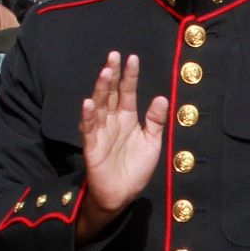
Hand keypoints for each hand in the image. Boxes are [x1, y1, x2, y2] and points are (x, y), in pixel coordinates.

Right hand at [72, 53, 167, 238]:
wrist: (122, 194)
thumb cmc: (135, 168)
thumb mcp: (152, 143)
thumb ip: (155, 121)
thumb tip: (161, 97)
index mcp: (127, 118)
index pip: (127, 92)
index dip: (129, 76)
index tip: (132, 58)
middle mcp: (112, 121)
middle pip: (111, 94)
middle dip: (112, 75)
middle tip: (114, 56)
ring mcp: (101, 133)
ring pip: (99, 107)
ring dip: (101, 90)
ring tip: (105, 73)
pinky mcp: (92, 147)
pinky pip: (89, 130)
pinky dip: (88, 117)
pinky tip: (88, 103)